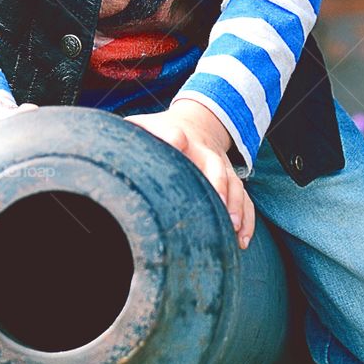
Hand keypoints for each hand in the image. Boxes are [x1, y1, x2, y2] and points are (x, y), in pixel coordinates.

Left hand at [124, 103, 254, 249]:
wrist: (196, 123)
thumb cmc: (160, 133)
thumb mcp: (143, 127)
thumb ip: (132, 136)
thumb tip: (116, 148)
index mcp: (177, 135)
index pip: (174, 133)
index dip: (173, 138)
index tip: (176, 141)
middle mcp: (204, 151)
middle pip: (215, 164)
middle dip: (218, 183)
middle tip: (217, 203)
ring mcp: (221, 167)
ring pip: (236, 185)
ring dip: (236, 207)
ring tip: (232, 230)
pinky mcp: (231, 181)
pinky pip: (245, 200)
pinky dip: (246, 219)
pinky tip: (242, 240)